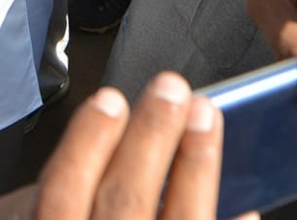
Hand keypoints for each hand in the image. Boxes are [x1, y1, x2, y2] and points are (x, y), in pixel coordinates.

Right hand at [0, 73, 227, 219]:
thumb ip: (52, 207)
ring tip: (205, 120)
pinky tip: (244, 211)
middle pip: (123, 205)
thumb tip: (97, 149)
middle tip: (173, 89)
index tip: (110, 98)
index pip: (61, 195)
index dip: (85, 144)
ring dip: (194, 171)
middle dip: (151, 140)